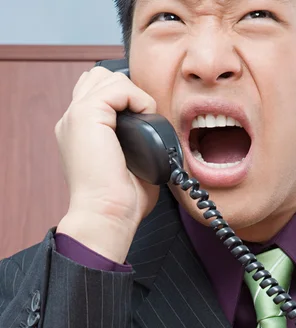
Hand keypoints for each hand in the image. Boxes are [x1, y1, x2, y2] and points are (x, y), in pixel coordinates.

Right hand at [56, 66, 159, 262]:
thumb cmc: (120, 202)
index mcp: (79, 133)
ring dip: (133, 95)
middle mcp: (72, 121)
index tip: (143, 123)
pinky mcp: (86, 115)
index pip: (97, 93)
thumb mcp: (128, 164)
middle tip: (144, 120)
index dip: (124, 99)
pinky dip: (138, 99)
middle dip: (127, 92)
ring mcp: (76, 116)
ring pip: (106, 77)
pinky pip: (117, 87)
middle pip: (99, 77)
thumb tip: (155, 129)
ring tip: (144, 122)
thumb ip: (134, 141)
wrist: (107, 215)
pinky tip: (144, 121)